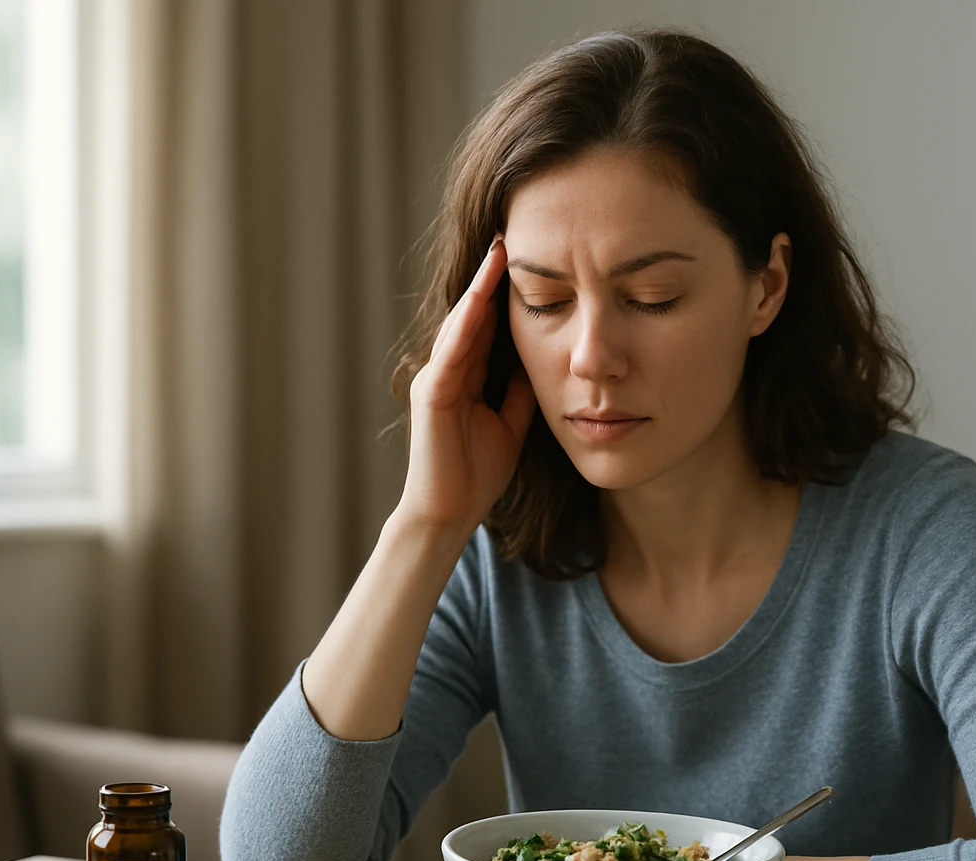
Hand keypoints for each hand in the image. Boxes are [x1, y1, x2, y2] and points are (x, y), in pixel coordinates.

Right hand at [396, 237, 536, 541]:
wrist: (450, 512)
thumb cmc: (477, 473)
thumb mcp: (512, 422)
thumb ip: (520, 390)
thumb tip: (543, 357)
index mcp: (468, 376)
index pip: (490, 324)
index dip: (508, 292)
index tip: (531, 257)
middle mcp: (449, 370)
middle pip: (474, 314)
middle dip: (491, 276)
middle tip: (511, 234)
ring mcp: (436, 379)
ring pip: (461, 324)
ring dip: (479, 287)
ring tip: (497, 251)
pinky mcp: (432, 394)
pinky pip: (452, 351)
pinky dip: (466, 323)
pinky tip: (481, 297)